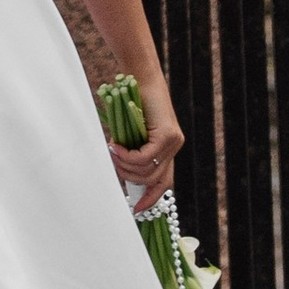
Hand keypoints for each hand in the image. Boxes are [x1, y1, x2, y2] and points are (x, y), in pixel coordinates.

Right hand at [106, 86, 181, 206]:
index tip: (137, 210)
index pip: (164, 183)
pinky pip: (145, 157)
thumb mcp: (131, 134)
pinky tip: (118, 146)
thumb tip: (122, 173)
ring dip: (126, 166)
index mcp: (167, 150)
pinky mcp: (168, 135)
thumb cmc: (130, 104)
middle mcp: (174, 147)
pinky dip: (128, 156)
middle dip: (129, 177)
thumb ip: (132, 153)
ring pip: (148, 170)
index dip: (151, 198)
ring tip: (114, 152)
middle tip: (114, 163)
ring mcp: (174, 142)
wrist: (139, 78)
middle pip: (153, 180)